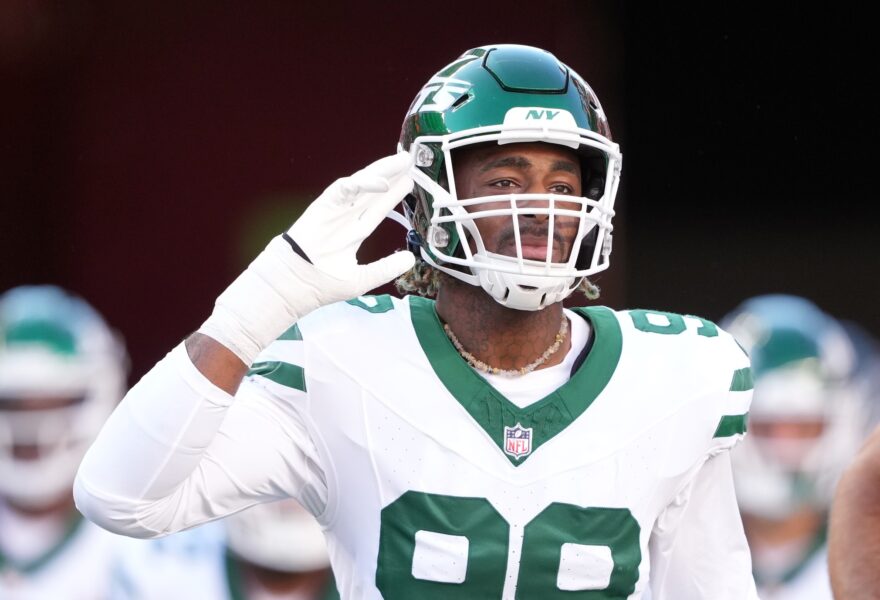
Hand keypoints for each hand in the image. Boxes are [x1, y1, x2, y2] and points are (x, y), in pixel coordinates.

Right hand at [198, 152, 415, 365]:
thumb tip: (410, 259)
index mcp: (353, 231)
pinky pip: (342, 190)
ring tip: (400, 160)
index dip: (393, 194)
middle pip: (371, 191)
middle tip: (409, 160)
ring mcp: (334, 211)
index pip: (377, 208)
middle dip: (390, 175)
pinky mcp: (322, 207)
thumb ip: (385, 268)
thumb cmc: (321, 284)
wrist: (295, 286)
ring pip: (360, 185)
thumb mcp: (362, 279)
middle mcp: (345, 217)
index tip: (410, 181)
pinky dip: (360, 184)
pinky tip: (380, 180)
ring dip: (380, 172)